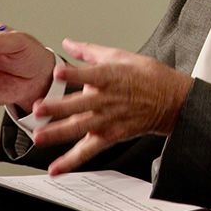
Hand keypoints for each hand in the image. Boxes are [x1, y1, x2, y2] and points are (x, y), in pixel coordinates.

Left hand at [30, 38, 193, 175]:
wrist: (171, 99)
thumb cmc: (147, 76)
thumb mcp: (119, 55)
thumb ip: (89, 51)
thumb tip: (69, 43)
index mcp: (110, 76)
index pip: (90, 74)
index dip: (74, 73)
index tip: (58, 72)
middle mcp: (107, 99)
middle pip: (80, 104)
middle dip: (58, 107)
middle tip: (39, 108)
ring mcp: (108, 120)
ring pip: (80, 128)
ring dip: (59, 133)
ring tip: (40, 137)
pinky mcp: (111, 136)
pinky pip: (89, 151)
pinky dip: (72, 161)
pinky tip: (56, 168)